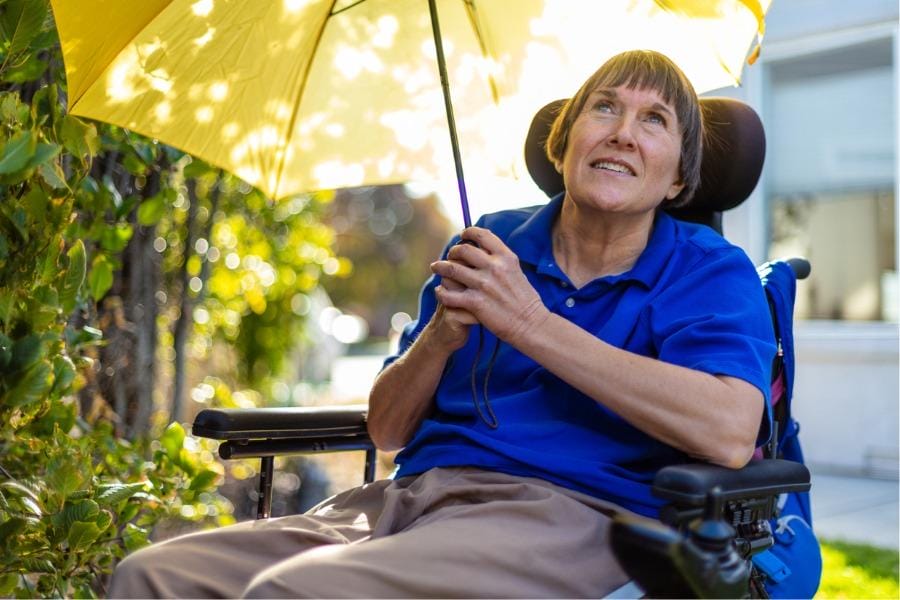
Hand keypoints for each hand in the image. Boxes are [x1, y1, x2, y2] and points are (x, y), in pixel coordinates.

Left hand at [430, 227, 547, 345]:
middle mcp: (494, 267)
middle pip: (463, 250)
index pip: (482, 235)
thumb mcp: (516, 272)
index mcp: (506, 257)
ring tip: (436, 268)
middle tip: (449, 256)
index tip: (462, 236)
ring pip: (451, 269)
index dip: (468, 232)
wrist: (530, 324)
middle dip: (452, 251)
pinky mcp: (475, 303)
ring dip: (440, 267)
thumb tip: (484, 249)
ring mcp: (484, 285)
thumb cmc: (524, 300)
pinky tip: (440, 291)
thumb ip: (500, 260)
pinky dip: (441, 292)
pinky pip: (449, 294)